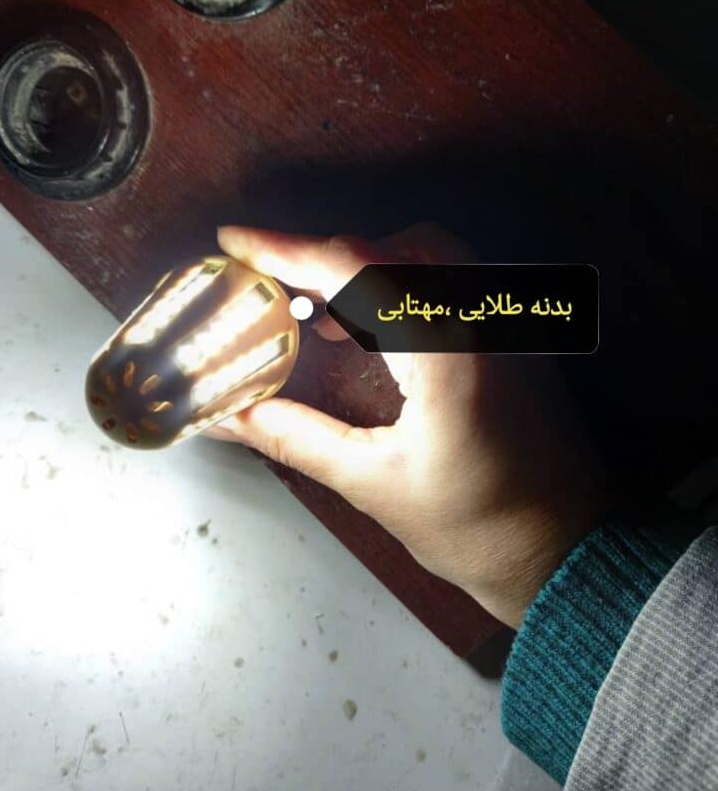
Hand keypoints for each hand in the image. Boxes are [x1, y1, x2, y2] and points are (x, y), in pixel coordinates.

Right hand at [206, 224, 608, 627]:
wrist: (567, 551)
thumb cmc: (477, 528)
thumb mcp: (373, 484)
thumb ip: (293, 436)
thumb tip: (224, 414)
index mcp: (449, 347)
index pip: (355, 269)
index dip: (285, 249)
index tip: (233, 239)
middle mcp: (484, 316)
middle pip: (392, 246)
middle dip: (326, 258)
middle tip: (273, 286)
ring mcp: (506, 323)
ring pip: (425, 256)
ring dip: (365, 269)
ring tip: (314, 313)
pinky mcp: (513, 337)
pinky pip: (449, 282)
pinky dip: (398, 287)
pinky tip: (363, 331)